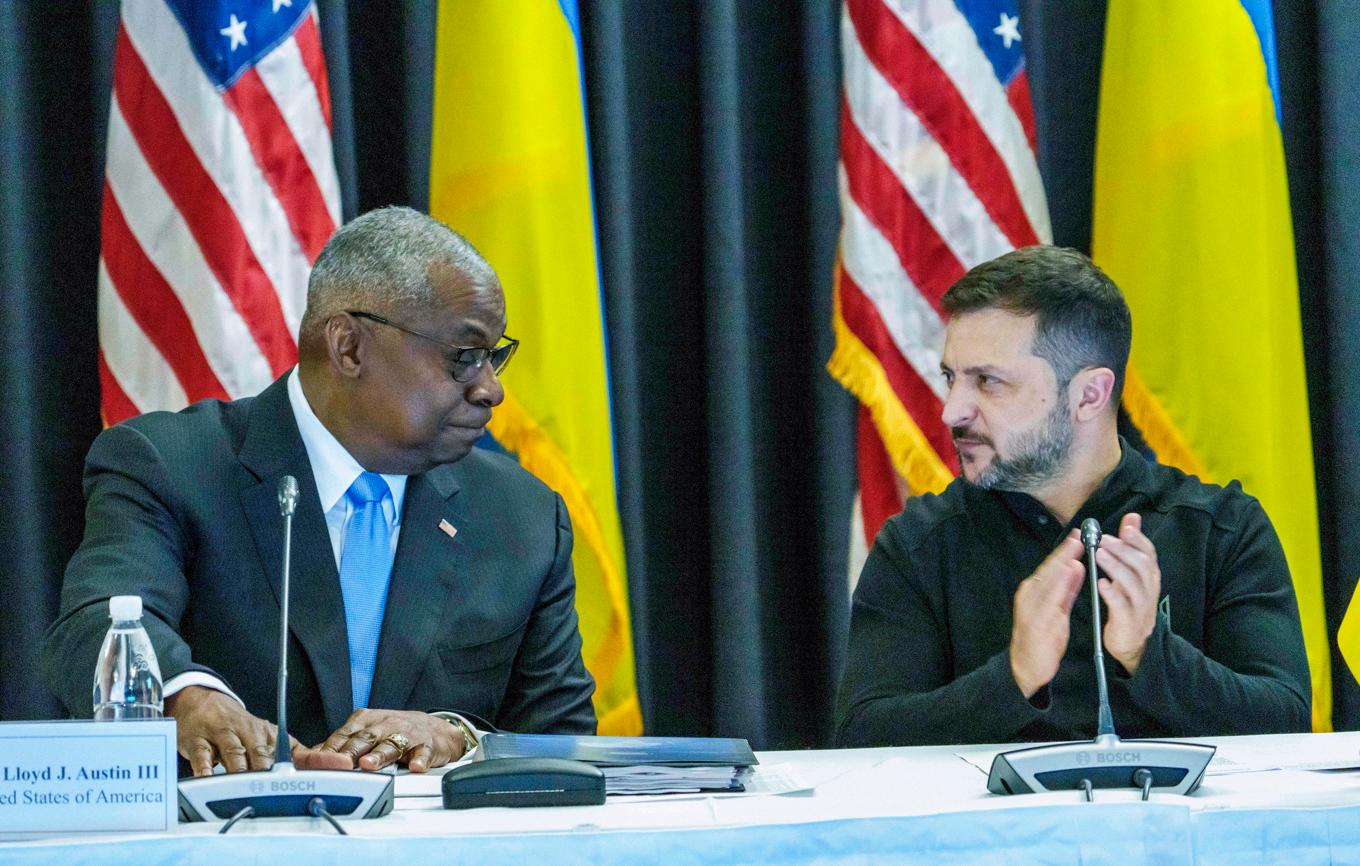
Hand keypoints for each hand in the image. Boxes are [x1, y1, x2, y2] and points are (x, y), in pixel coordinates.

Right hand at [166, 685, 348, 775]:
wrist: (203, 700)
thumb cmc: (237, 724)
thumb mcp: (263, 732)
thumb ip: (288, 750)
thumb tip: (316, 765)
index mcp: (264, 732)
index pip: (281, 750)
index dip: (288, 767)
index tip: (295, 781)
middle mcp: (246, 732)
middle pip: (259, 753)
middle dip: (265, 772)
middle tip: (269, 791)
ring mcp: (222, 735)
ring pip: (234, 753)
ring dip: (240, 771)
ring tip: (243, 788)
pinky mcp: (198, 741)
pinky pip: (202, 756)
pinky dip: (205, 769)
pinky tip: (207, 779)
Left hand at [316, 708, 466, 772]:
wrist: (435, 728)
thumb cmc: (395, 731)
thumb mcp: (366, 731)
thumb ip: (341, 744)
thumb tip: (312, 757)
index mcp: (366, 721)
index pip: (343, 736)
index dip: (329, 751)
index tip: (315, 764)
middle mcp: (384, 726)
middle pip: (364, 739)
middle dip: (349, 752)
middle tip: (336, 765)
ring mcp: (406, 735)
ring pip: (390, 745)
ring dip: (379, 755)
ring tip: (368, 765)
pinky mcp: (426, 746)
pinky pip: (422, 753)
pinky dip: (419, 760)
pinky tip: (416, 766)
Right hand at [1010, 530, 1086, 697]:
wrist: (1027, 666)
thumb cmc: (1042, 638)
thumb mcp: (1056, 611)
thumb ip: (1065, 589)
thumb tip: (1076, 567)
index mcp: (1033, 592)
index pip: (1050, 567)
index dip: (1063, 551)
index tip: (1076, 536)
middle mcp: (1030, 595)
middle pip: (1049, 569)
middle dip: (1064, 552)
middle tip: (1079, 535)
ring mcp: (1032, 607)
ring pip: (1049, 580)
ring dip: (1062, 562)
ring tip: (1076, 548)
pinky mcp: (1038, 620)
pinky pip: (1052, 598)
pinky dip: (1062, 583)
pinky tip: (1071, 572)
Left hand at [1096, 512, 1160, 674]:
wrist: (1132, 644)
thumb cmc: (1128, 604)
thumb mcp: (1131, 575)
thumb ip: (1130, 547)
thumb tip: (1132, 518)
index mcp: (1149, 578)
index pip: (1149, 554)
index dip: (1139, 539)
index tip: (1127, 526)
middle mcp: (1149, 590)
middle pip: (1141, 566)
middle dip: (1123, 551)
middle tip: (1103, 539)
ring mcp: (1141, 607)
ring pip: (1133, 585)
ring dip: (1115, 567)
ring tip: (1099, 554)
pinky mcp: (1129, 623)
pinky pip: (1122, 607)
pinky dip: (1113, 594)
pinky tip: (1101, 583)